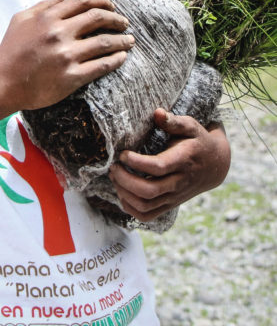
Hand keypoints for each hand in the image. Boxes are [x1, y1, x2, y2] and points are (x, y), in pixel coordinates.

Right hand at [0, 0, 133, 110]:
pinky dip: (116, 60)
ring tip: (130, 41)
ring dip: (122, 40)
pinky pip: (101, 66)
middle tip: (125, 23)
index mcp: (49, 17)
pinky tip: (122, 57)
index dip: (103, 2)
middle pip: (98, 18)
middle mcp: (60, 33)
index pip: (84, 2)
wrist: (3, 82)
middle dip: (116, 19)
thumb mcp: (21, 19)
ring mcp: (67, 55)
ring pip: (104, 42)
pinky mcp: (71, 77)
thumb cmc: (10, 50)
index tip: (112, 7)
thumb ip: (42, 6)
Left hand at [108, 108, 230, 221]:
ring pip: (146, 206)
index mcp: (183, 161)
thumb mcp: (191, 126)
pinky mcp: (170, 204)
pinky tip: (122, 193)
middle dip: (125, 180)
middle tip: (113, 167)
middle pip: (149, 191)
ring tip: (115, 177)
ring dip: (125, 194)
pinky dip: (131, 208)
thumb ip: (174, 121)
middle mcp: (179, 183)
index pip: (157, 167)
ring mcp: (174, 197)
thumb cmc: (198, 141)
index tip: (122, 154)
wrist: (216, 166)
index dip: (136, 162)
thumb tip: (157, 113)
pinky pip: (147, 215)